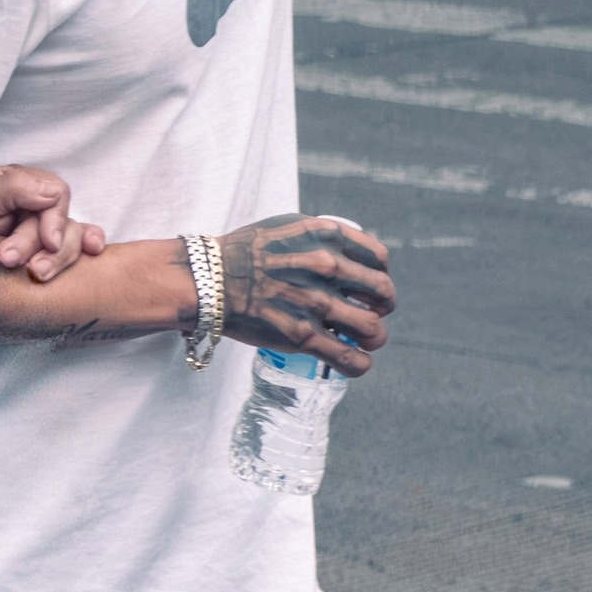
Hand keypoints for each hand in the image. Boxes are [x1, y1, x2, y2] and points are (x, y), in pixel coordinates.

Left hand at [0, 165, 105, 283]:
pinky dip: (91, 245)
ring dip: (58, 260)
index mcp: (23, 183)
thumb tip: (53, 193)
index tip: (46, 242)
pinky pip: (82, 244)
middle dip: (45, 248)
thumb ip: (14, 187)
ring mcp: (47, 227)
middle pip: (66, 223)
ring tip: (34, 274)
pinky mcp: (51, 250)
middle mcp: (39, 203)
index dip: (54, 220)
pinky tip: (93, 252)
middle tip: (16, 262)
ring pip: (74, 240)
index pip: (57, 193)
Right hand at [216, 213, 394, 376]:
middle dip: (382, 307)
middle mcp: (326, 266)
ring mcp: (316, 302)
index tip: (368, 286)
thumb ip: (320, 237)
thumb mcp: (286, 226)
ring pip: (374, 330)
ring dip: (373, 338)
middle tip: (368, 312)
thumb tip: (347, 257)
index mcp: (325, 236)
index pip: (380, 259)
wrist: (206, 279)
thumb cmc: (242, 252)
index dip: (380, 275)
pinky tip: (354, 362)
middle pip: (385, 294)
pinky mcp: (303, 336)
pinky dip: (360, 364)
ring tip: (361, 340)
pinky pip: (351, 359)